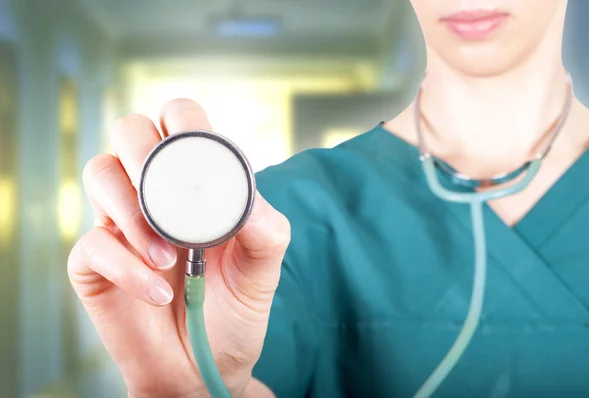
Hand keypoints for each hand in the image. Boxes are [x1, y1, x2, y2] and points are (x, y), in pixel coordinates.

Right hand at [68, 99, 289, 397]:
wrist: (203, 366)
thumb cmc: (233, 309)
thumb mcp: (262, 269)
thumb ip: (264, 228)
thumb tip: (246, 197)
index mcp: (195, 181)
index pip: (181, 120)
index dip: (187, 126)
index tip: (205, 168)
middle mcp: (154, 193)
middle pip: (130, 130)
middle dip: (146, 151)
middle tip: (171, 197)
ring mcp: (120, 223)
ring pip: (99, 171)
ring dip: (133, 210)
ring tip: (168, 255)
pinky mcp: (95, 261)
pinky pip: (93, 243)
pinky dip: (128, 268)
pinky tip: (158, 292)